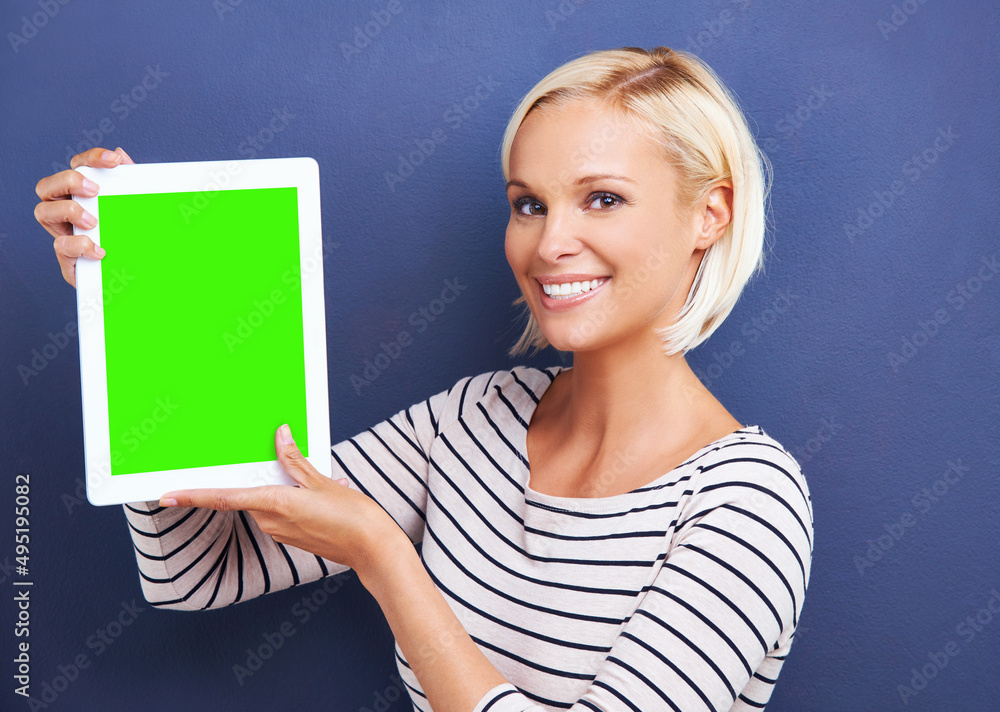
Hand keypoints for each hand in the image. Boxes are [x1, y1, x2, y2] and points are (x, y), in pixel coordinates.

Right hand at [34, 146, 134, 285]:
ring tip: (93, 222)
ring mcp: (64, 234)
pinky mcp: (68, 259)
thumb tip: (121, 154)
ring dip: (68, 211)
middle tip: (94, 191)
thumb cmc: (131, 239)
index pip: (78, 167)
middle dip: (68, 181)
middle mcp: (67, 212)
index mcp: (82, 196)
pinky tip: (100, 250)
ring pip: (43, 211)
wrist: (137, 279)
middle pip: (47, 185)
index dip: (92, 158)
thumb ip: (129, 182)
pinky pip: (60, 246)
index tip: (114, 160)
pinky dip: (79, 245)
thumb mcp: (136, 209)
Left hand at [158, 425, 405, 574]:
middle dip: (252, 478)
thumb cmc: (352, 516)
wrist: (372, 549)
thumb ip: (296, 460)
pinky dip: (289, 497)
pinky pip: (281, 510)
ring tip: (309, 478)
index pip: (223, 498)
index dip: (193, 496)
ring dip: (278, 487)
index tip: (166, 496)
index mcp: (274, 504)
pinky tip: (315, 491)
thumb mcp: (322, 481)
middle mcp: (271, 521)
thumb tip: (280, 436)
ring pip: (266, 501)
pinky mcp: (293, 536)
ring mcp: (281, 531)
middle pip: (248, 494)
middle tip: (254, 461)